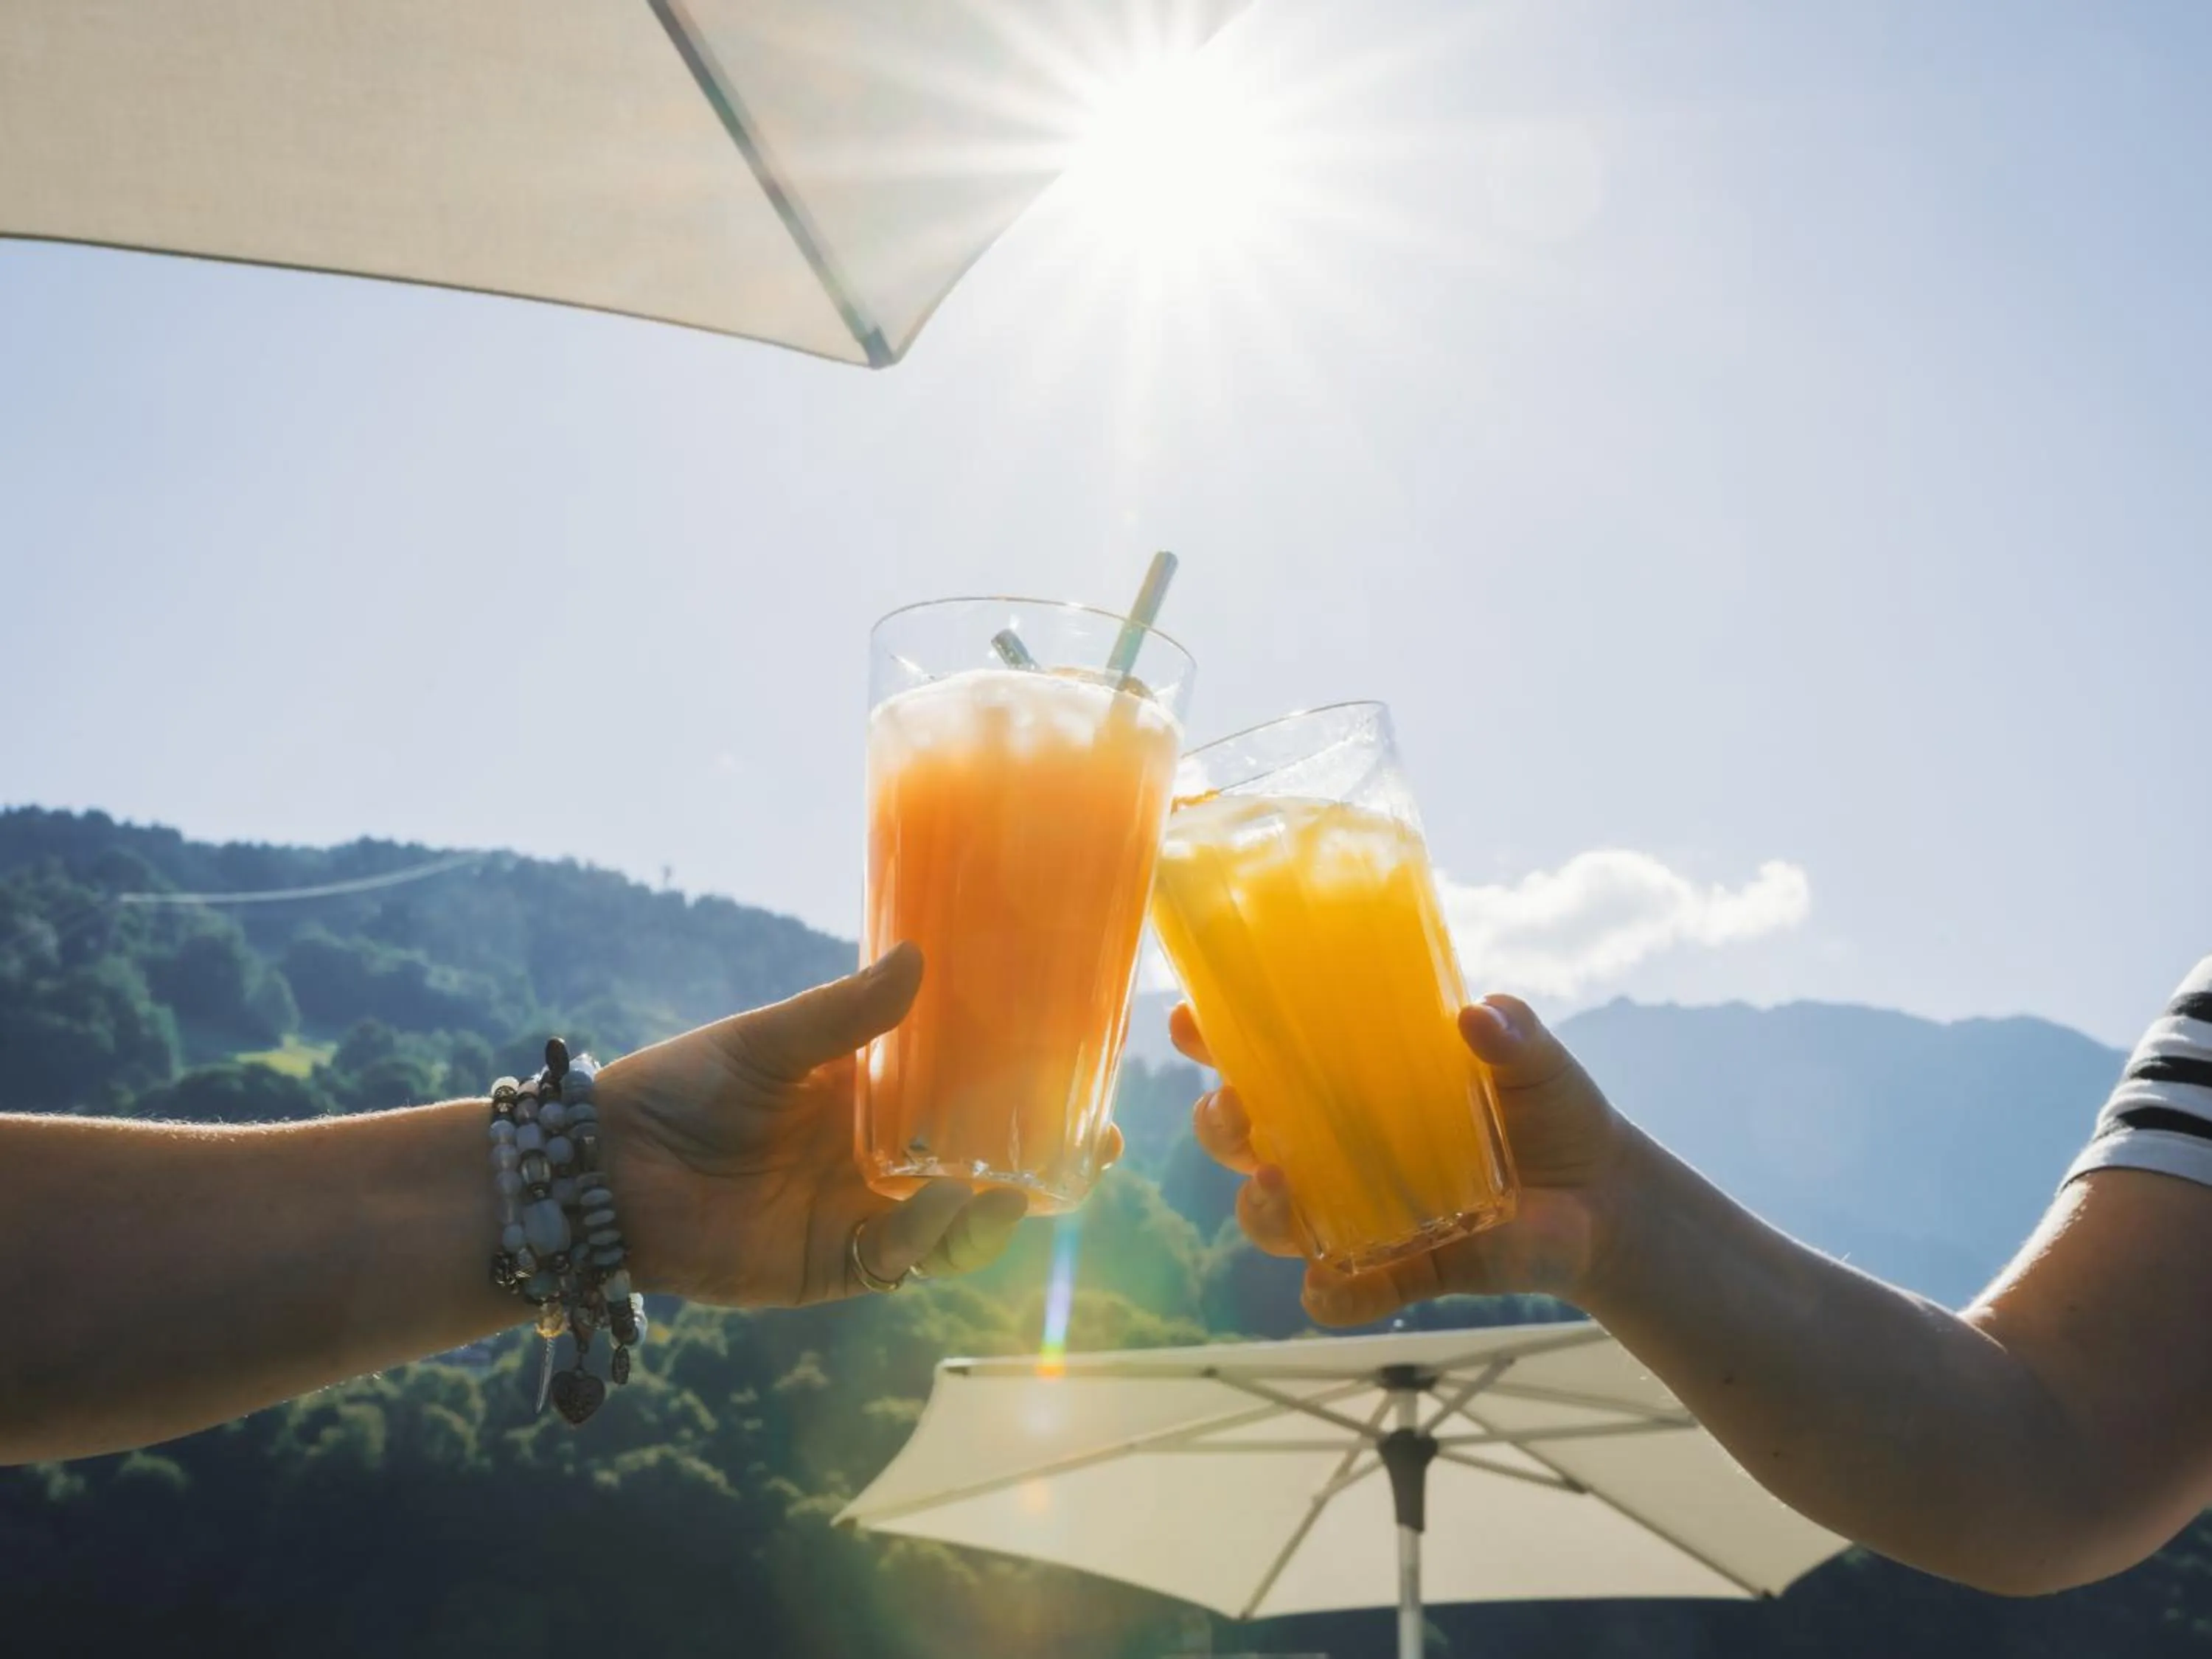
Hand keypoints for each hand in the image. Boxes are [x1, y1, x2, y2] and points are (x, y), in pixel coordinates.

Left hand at [594, 944, 1100, 1306]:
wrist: (608, 1169)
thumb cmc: (685, 1087)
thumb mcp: (770, 1041)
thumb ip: (845, 1014)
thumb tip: (919, 957)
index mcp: (870, 1095)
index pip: (966, 1092)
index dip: (1024, 1089)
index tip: (1080, 1073)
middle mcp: (877, 1157)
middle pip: (981, 1164)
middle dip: (1041, 1162)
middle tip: (1093, 1141)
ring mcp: (861, 1213)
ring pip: (957, 1221)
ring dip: (999, 1207)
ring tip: (1024, 1182)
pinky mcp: (835, 1264)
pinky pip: (904, 1259)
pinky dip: (935, 1238)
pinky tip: (952, 1208)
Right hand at [1175, 995, 1628, 1325]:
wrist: (1605, 1201)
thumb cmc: (1552, 1112)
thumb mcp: (1536, 1062)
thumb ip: (1512, 1033)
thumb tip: (1479, 1017)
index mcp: (1352, 1083)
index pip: (1264, 1056)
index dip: (1214, 1039)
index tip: (1188, 1023)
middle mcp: (1337, 1148)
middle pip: (1239, 1139)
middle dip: (1218, 1125)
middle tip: (1237, 1111)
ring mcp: (1360, 1214)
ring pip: (1273, 1220)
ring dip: (1260, 1210)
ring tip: (1278, 1189)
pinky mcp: (1399, 1272)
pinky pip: (1342, 1296)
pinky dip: (1330, 1298)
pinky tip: (1330, 1287)